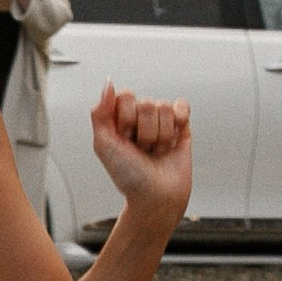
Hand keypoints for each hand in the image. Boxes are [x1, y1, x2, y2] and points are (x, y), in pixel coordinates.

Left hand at [89, 85, 191, 225]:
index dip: (126, 119)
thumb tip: (109, 84)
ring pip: (164, 108)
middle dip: (145, 132)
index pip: (126, 96)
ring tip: (156, 152)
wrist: (157, 197)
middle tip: (142, 150)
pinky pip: (181, 106)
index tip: (125, 139)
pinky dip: (179, 120)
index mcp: (118, 118)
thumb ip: (100, 112)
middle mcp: (139, 117)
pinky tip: (173, 137)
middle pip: (146, 103)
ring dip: (161, 136)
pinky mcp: (181, 125)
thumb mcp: (103, 145)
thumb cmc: (128, 176)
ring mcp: (160, 120)